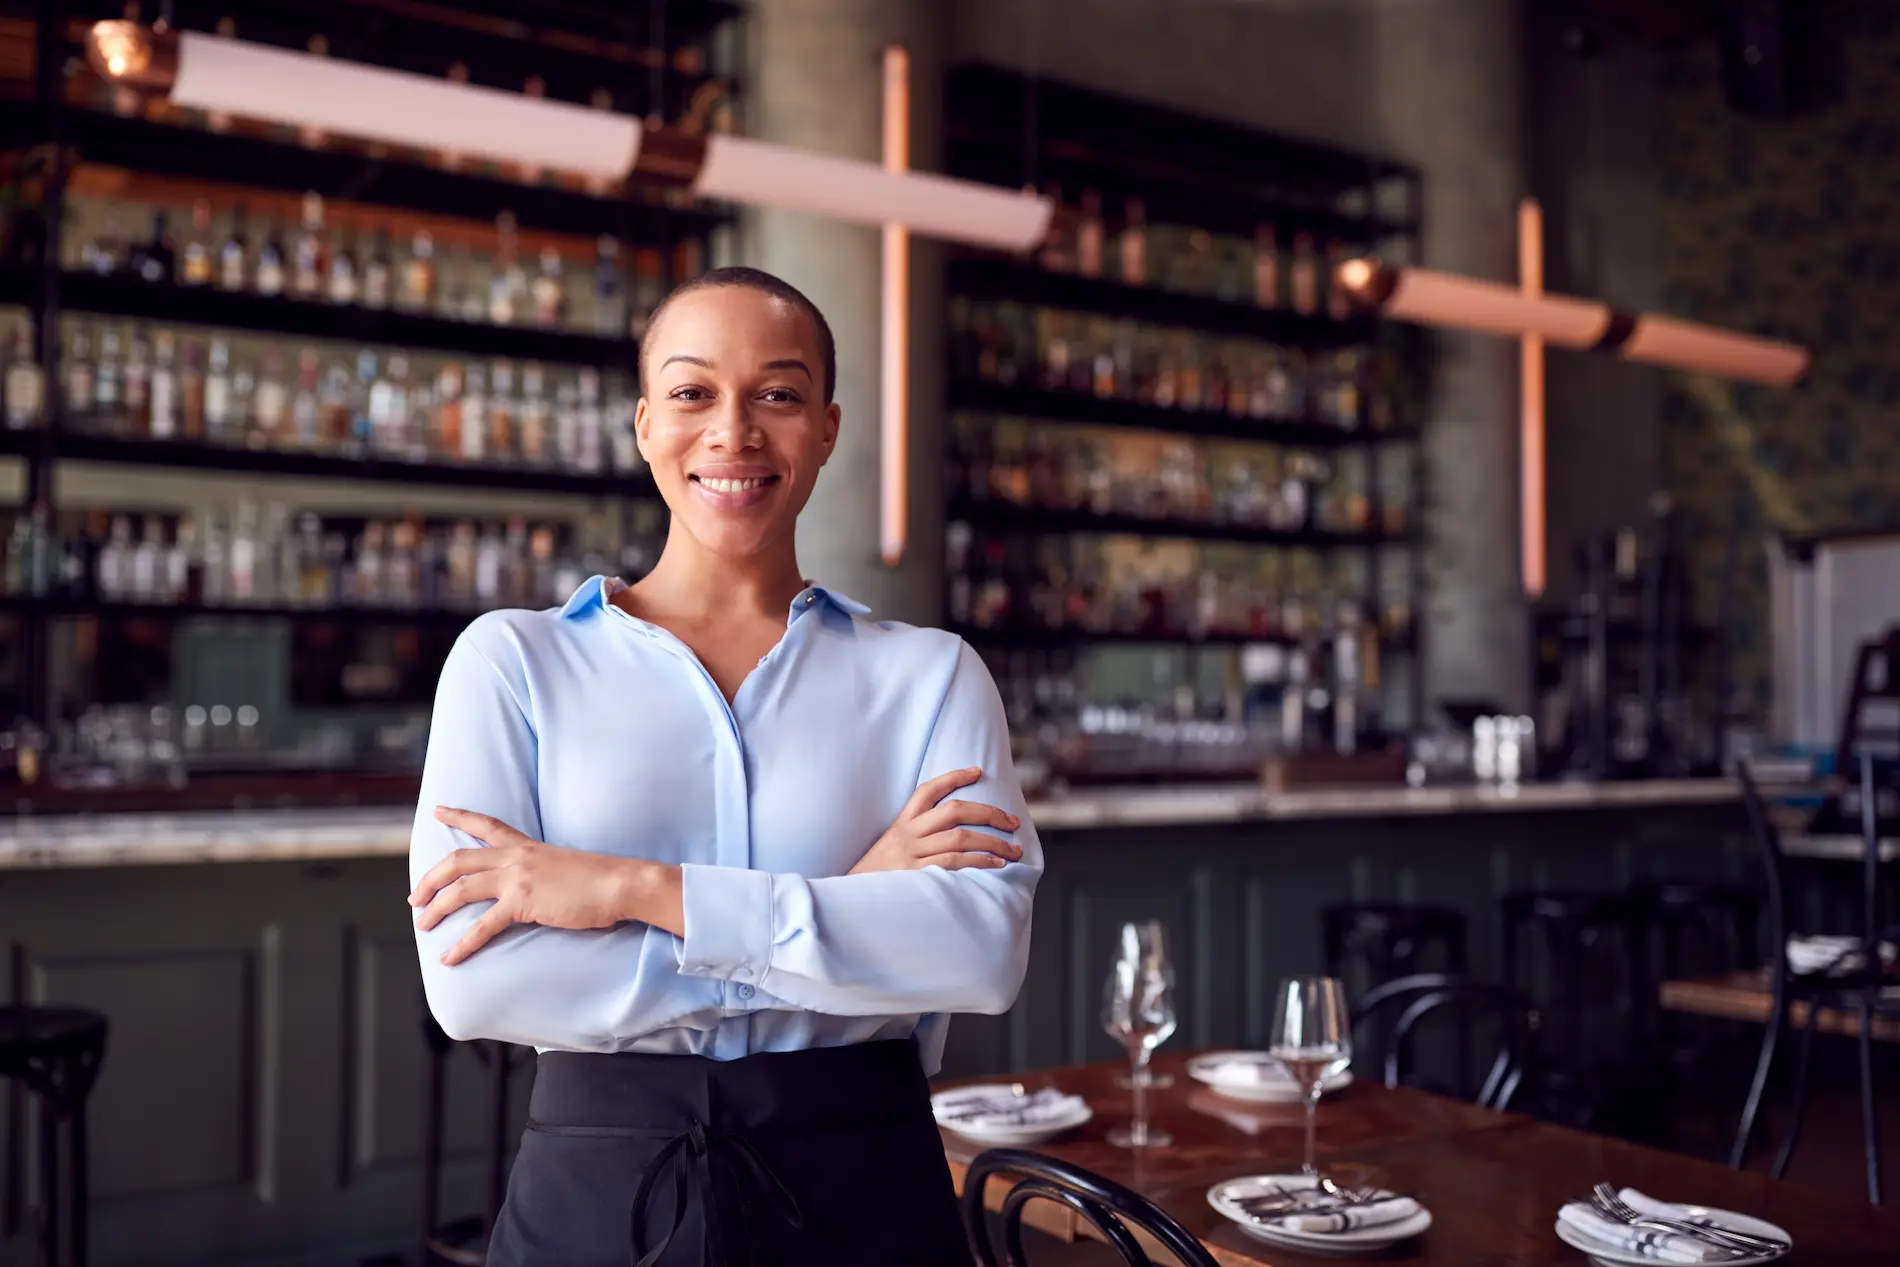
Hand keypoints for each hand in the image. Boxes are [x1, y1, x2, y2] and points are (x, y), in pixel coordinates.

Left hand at [411, 807, 649, 964]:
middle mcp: (516, 857)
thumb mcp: (565, 866)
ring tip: (423, 924)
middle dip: (430, 878)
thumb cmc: (601, 880)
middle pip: (458, 860)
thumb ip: (543, 872)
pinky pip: (482, 925)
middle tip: (415, 897)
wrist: (620, 884)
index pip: (486, 824)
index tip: (437, 810)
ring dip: (436, 907)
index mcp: (527, 846)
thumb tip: (536, 889)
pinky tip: (450, 958)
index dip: (459, 816)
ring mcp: (517, 878)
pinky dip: (462, 944)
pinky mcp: (523, 902)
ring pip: (461, 889)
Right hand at [850, 766, 1023, 874]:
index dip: (954, 777)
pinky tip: (996, 865)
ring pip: (959, 838)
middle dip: (989, 813)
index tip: (977, 771)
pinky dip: (979, 862)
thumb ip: (915, 841)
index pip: (927, 791)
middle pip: (953, 811)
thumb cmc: (874, 881)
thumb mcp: (889, 851)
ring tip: (1013, 850)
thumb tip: (957, 839)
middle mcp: (905, 836)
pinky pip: (953, 864)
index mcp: (899, 825)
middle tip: (1012, 822)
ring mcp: (910, 856)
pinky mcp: (914, 876)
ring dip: (993, 843)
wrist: (848, 904)